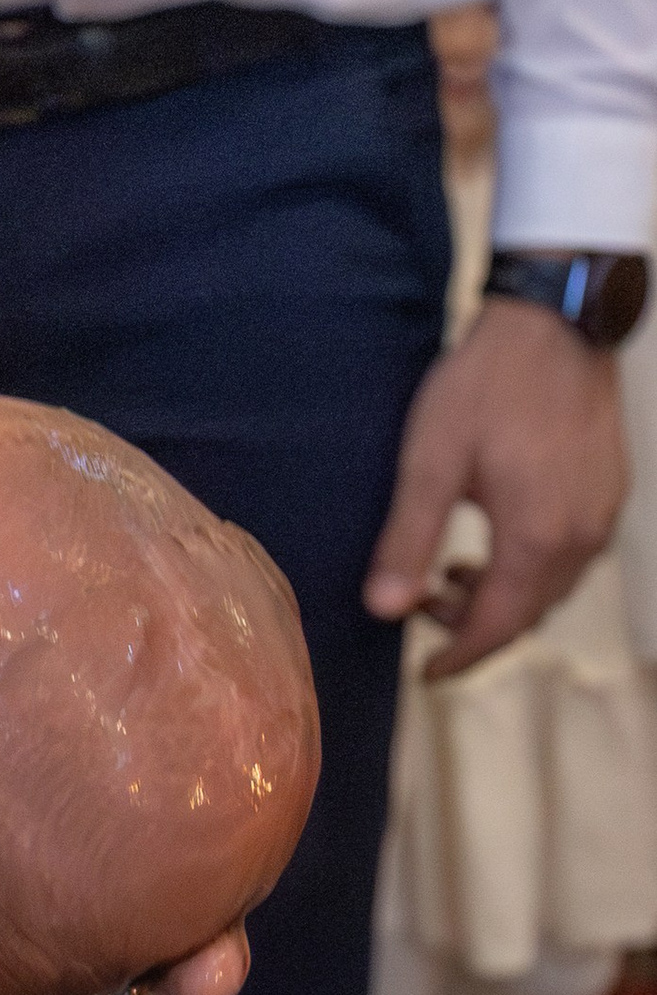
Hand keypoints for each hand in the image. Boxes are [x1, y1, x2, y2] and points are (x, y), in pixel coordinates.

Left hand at [364, 295, 628, 679]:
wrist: (556, 320)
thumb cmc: (487, 385)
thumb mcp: (431, 462)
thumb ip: (408, 540)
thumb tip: (384, 609)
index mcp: (537, 538)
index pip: (498, 627)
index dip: (460, 656)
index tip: (426, 673)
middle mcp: (582, 536)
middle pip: (529, 613)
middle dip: (476, 625)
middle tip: (423, 603)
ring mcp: (603, 514)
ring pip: (552, 586)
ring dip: (503, 595)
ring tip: (452, 571)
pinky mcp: (610, 491)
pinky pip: (571, 554)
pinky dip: (531, 566)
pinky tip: (496, 539)